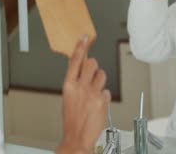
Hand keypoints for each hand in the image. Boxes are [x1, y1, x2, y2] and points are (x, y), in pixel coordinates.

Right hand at [56, 36, 110, 153]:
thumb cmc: (72, 119)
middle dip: (94, 66)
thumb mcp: (68, 98)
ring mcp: (92, 93)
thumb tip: (82, 72)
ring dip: (100, 81)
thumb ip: (75, 83)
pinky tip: (98, 104)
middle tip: (92, 73)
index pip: (75, 60)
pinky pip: (107, 91)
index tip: (84, 38)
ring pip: (102, 75)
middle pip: (91, 64)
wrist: (77, 137)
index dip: (80, 47)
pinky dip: (104, 96)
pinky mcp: (102, 100)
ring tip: (95, 92)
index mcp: (68, 85)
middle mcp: (80, 87)